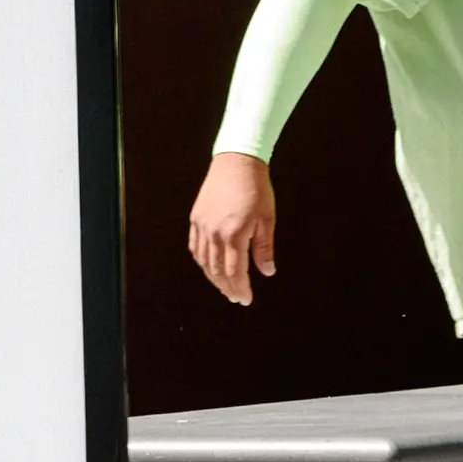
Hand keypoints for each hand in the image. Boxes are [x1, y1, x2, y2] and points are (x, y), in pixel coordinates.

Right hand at [189, 152, 277, 304]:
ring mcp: (202, 226)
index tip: (246, 299)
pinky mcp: (196, 218)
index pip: (234, 272)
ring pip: (204, 262)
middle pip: (217, 271)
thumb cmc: (256, 189)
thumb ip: (264, 248)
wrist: (237, 162)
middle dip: (228, 288)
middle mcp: (214, 233)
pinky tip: (209, 268)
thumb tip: (267, 271)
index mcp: (234, 235)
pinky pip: (195, 247)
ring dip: (214, 278)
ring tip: (225, 287)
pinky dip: (202, 262)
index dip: (240, 289)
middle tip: (237, 298)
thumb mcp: (267, 219)